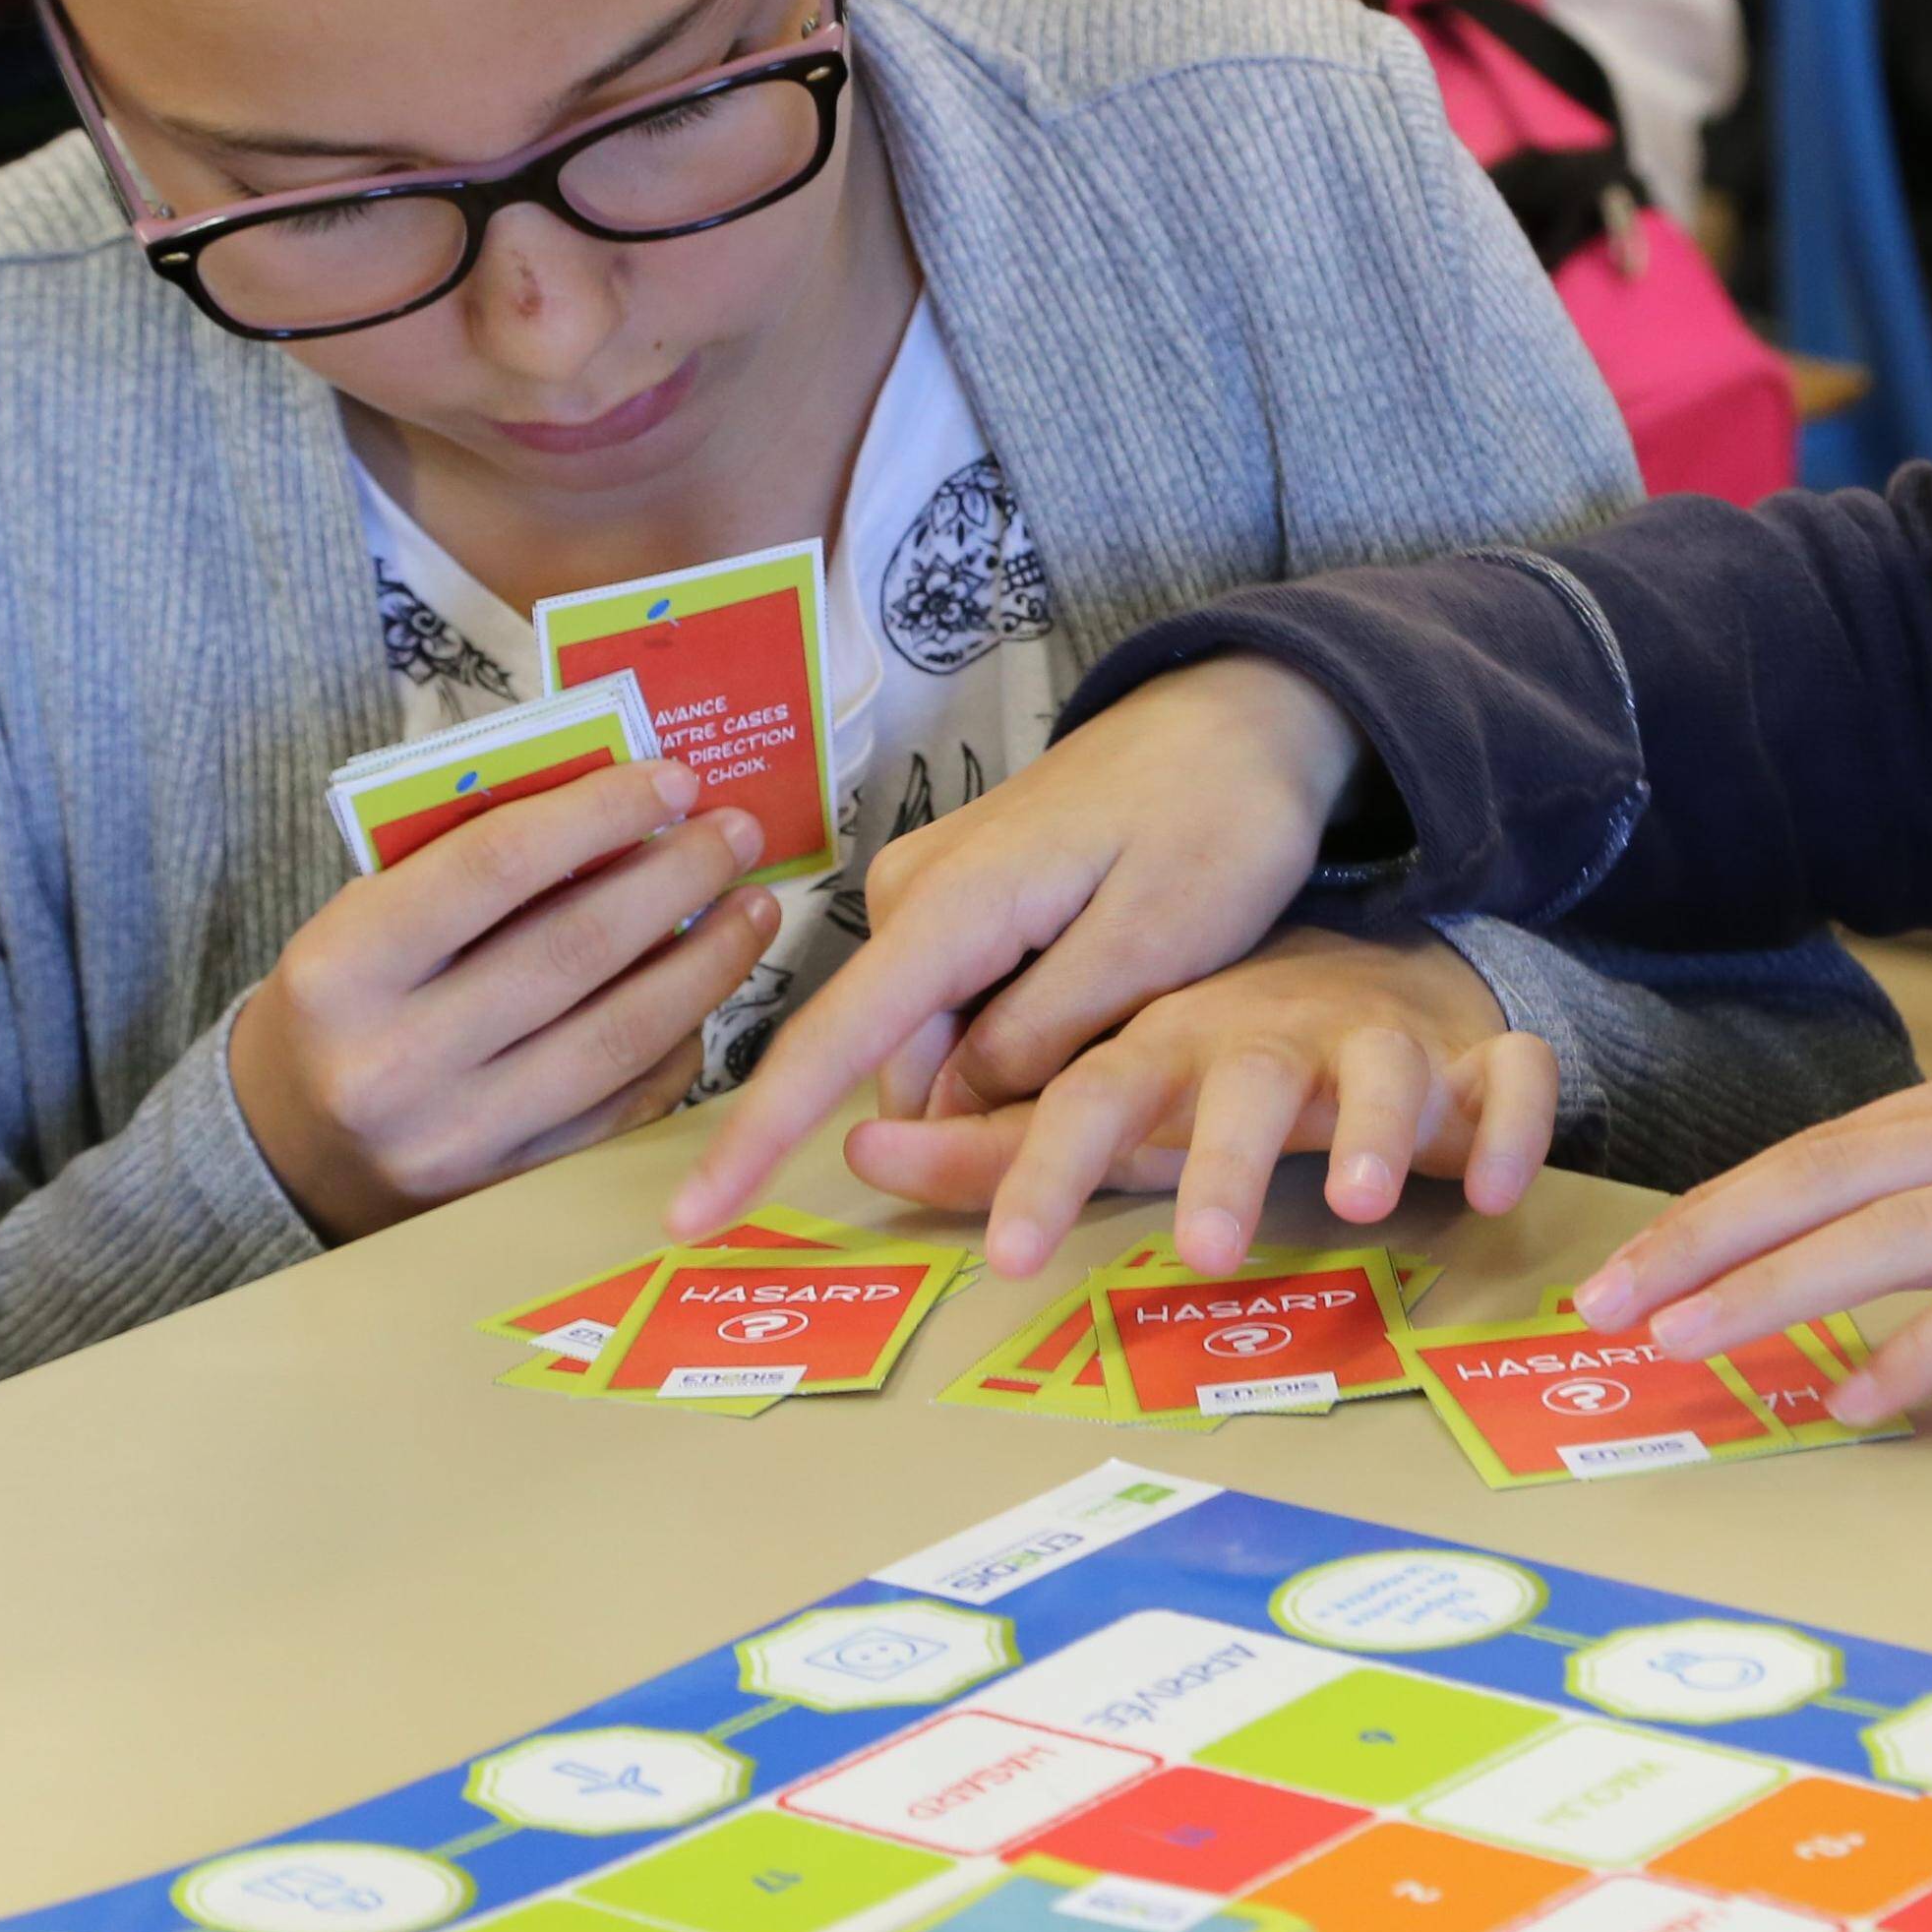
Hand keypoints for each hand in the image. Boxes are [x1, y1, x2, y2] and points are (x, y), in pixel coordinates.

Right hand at [232, 757, 780, 1241]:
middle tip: (737, 832)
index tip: (673, 780)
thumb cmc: (347, 999)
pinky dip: (680, 1041)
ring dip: (706, 963)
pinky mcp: (511, 1186)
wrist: (291, 1146)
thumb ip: (469, 865)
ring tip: (752, 908)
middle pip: (575, 948)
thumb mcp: (366, 918)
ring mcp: (458, 1137)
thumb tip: (620, 810)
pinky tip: (709, 991)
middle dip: (677, 878)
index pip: (494, 866)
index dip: (598, 813)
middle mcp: (396, 1060)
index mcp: (343, 968)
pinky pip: (626, 1106)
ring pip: (619, 1036)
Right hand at [671, 656, 1365, 1234]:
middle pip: (905, 1062)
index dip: (757, 1138)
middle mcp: (917, 895)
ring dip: (1018, 1071)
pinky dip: (1027, 1032)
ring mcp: (938, 893)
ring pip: (943, 1041)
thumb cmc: (1219, 816)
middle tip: (1126, 1077)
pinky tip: (1110, 994)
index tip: (688, 1217)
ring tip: (1140, 1008)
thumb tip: (947, 1105)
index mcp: (954, 903)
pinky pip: (969, 1003)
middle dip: (982, 1114)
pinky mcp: (969, 900)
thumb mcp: (1157, 941)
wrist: (1242, 713)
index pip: (832, 1039)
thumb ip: (1044, 1031)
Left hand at [847, 925, 1555, 1273]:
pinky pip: (1509, 1079)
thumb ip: (993, 1149)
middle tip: (1203, 1254)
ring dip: (1373, 1129)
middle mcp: (1270, 1039)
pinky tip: (1494, 1191)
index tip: (1010, 1264)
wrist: (1377, 982)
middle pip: (1242, 1083)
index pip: (1091, 1099)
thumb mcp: (1110, 1102)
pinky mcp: (1474, 1060)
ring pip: (1382, 1066)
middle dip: (1223, 1161)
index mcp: (1169, 1050)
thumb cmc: (1217, 1067)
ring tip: (1362, 1202)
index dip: (1047, 1172)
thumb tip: (855, 1158)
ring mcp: (1378, 1043)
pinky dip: (1512, 1124)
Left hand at [1571, 1031, 1931, 1422]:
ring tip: (1689, 1344)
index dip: (1726, 1202)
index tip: (1639, 1257)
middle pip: (1830, 1177)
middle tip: (1609, 1306)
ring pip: (1890, 1235)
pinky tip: (1861, 1395)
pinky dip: (1923, 1349)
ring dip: (1775, 1291)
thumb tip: (1894, 1233)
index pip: (1833, 1145)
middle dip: (1707, 1240)